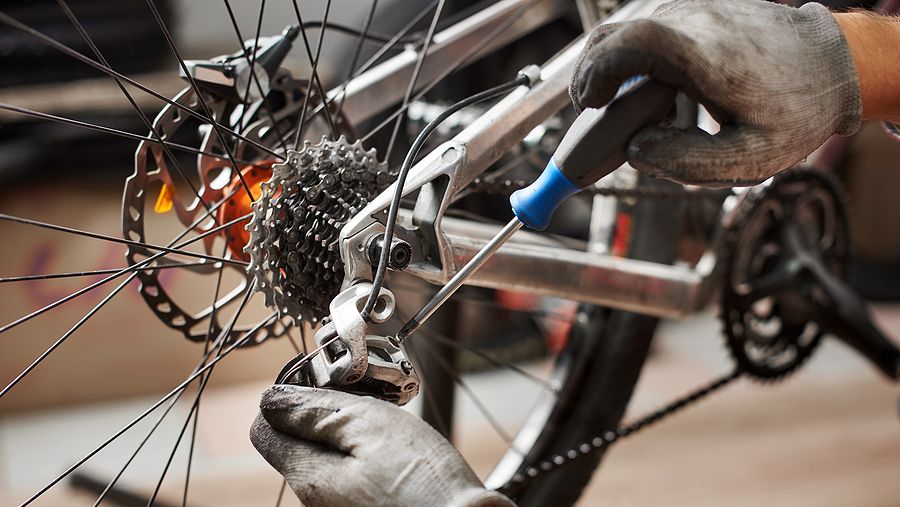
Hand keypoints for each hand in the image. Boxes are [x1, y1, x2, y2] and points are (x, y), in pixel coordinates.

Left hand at [250, 385, 513, 506]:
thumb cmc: (424, 481)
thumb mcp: (369, 427)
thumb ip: (316, 412)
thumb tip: (271, 399)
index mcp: (309, 476)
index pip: (264, 430)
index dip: (290, 398)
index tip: (325, 386)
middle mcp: (315, 500)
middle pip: (298, 443)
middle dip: (325, 415)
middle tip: (368, 403)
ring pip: (328, 458)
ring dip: (350, 434)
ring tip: (390, 430)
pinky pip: (352, 475)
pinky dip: (368, 456)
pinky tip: (398, 454)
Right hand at [570, 0, 860, 186]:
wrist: (834, 63)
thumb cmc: (796, 110)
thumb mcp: (749, 158)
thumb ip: (686, 163)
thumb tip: (636, 150)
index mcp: (706, 58)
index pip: (630, 45)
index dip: (597, 74)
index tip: (593, 107)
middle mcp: (694, 23)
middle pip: (614, 37)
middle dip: (591, 78)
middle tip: (596, 117)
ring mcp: (692, 12)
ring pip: (626, 34)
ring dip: (612, 72)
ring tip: (628, 112)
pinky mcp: (693, 13)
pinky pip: (646, 34)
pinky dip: (632, 63)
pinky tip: (654, 95)